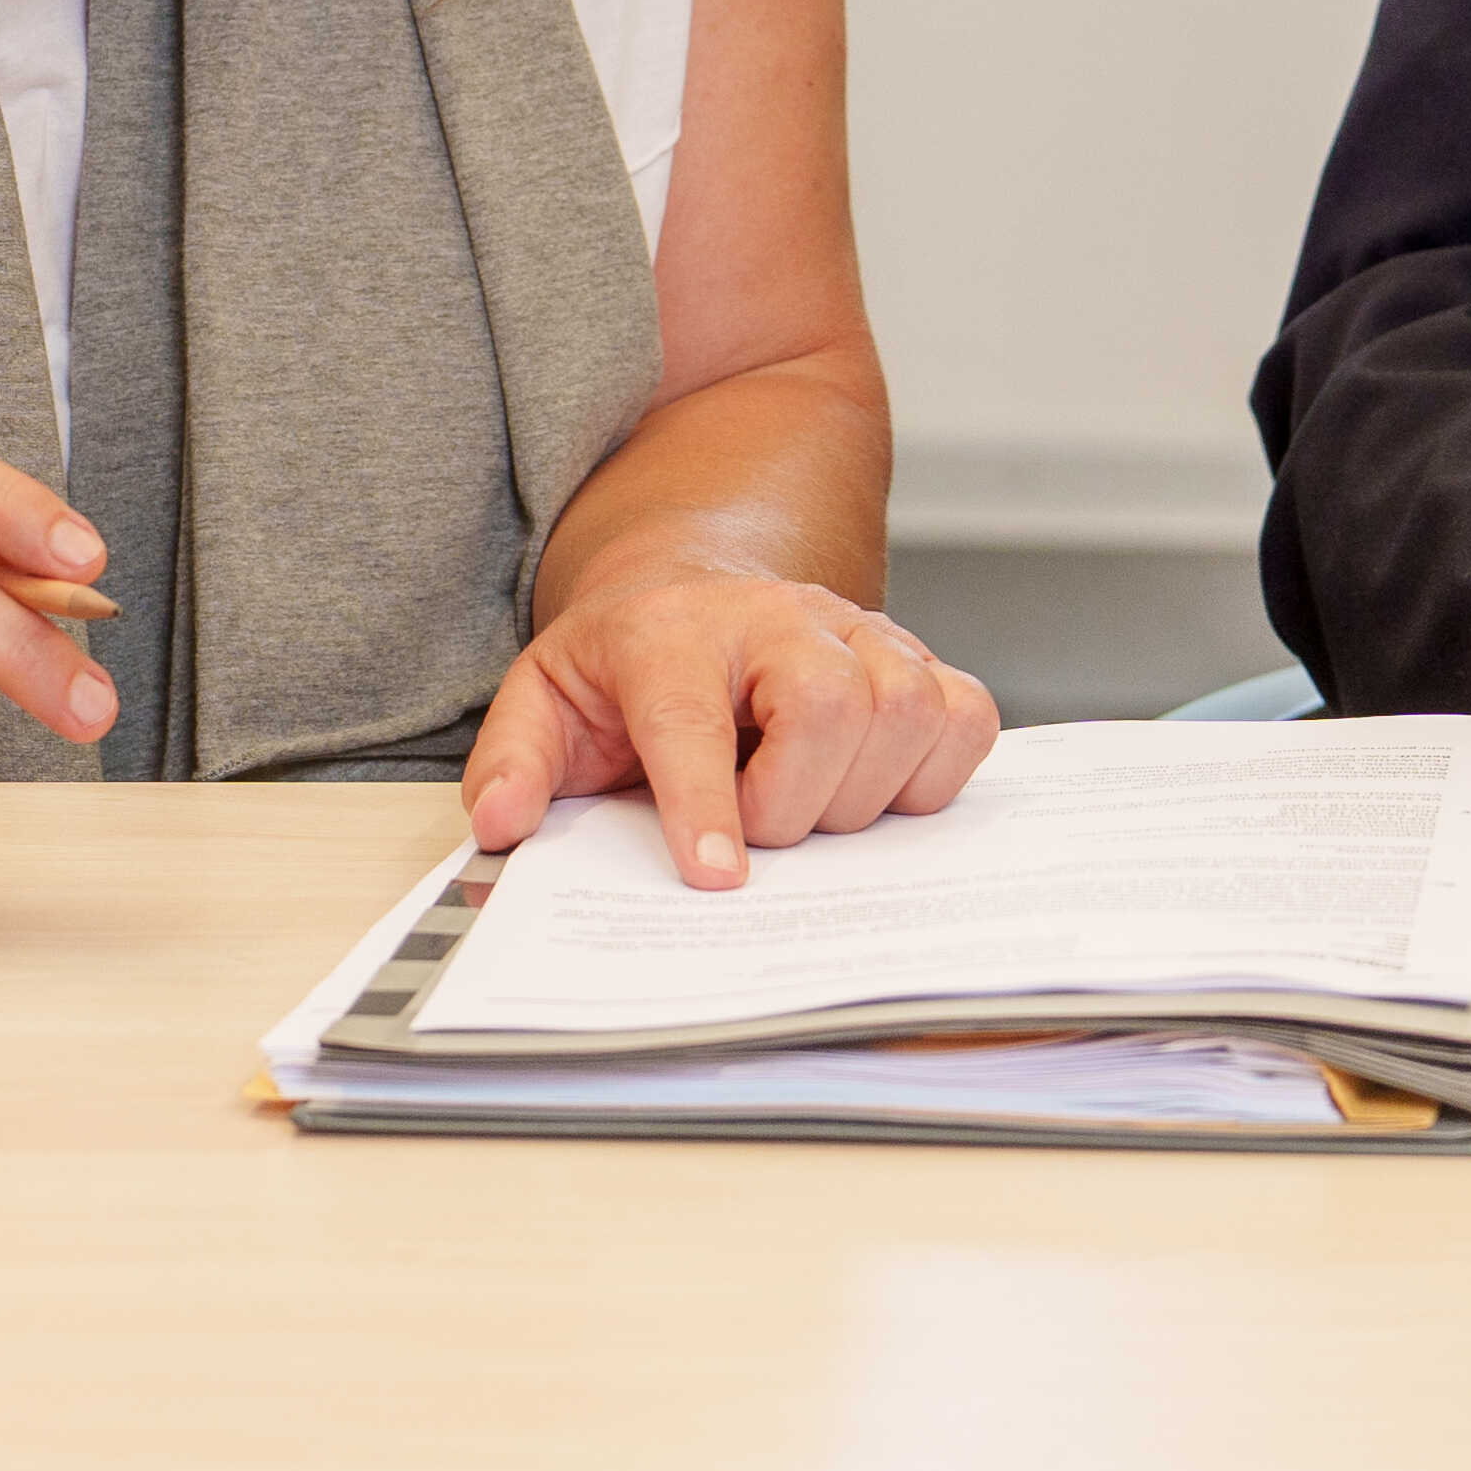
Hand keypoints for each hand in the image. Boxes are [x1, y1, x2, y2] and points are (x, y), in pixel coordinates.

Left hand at [461, 570, 995, 886]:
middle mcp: (776, 617)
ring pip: (906, 711)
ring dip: (862, 795)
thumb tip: (504, 825)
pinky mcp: (916, 656)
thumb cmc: (624, 667)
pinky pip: (966, 716)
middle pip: (831, 707)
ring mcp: (857, 631)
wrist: (693, 590)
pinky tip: (872, 788)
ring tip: (805, 807)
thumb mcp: (544, 701)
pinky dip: (933, 772)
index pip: (693, 719)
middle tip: (757, 829)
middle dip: (796, 803)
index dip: (707, 804)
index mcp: (669, 632)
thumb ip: (515, 763)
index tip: (718, 881)